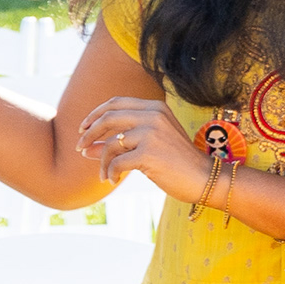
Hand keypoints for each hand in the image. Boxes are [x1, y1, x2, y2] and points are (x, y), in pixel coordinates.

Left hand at [76, 95, 212, 202]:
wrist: (204, 179)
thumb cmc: (178, 163)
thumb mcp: (149, 146)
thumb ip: (120, 143)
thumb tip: (85, 149)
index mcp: (155, 108)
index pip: (116, 103)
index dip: (95, 114)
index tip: (83, 128)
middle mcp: (153, 116)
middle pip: (108, 118)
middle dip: (89, 133)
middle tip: (80, 147)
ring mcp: (151, 133)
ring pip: (111, 145)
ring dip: (102, 161)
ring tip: (103, 174)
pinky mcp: (148, 154)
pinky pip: (117, 163)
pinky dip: (110, 173)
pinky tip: (113, 180)